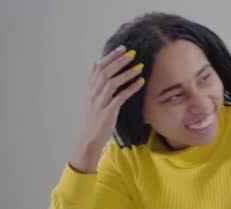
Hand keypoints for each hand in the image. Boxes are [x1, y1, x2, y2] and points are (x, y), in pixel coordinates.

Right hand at [71, 45, 144, 172]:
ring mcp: (100, 101)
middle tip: (132, 54)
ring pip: (112, 82)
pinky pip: (121, 96)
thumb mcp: (91, 96)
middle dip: (119, 61)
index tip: (122, 48)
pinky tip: (140, 82)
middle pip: (106, 72)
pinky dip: (131, 88)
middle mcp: (93, 92)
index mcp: (90, 88)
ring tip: (139, 67)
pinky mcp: (109, 111)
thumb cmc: (95, 116)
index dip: (110, 57)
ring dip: (127, 73)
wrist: (91, 136)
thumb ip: (94, 80)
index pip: (99, 67)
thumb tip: (94, 63)